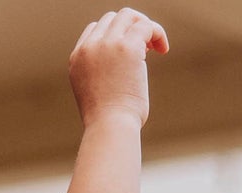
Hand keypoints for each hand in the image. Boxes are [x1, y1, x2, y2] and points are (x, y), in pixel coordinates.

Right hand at [69, 9, 168, 130]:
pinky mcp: (127, 47)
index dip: (114, 36)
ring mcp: (107, 45)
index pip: (95, 30)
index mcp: (77, 58)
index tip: (129, 54)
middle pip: (111, 19)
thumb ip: (102, 73)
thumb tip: (125, 67)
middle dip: (130, 29)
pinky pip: (146, 25)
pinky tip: (163, 50)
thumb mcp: (95, 94)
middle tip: (145, 50)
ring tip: (155, 47)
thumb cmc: (107, 123)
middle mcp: (89, 48)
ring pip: (127, 15)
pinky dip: (157, 33)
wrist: (109, 129)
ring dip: (143, 26)